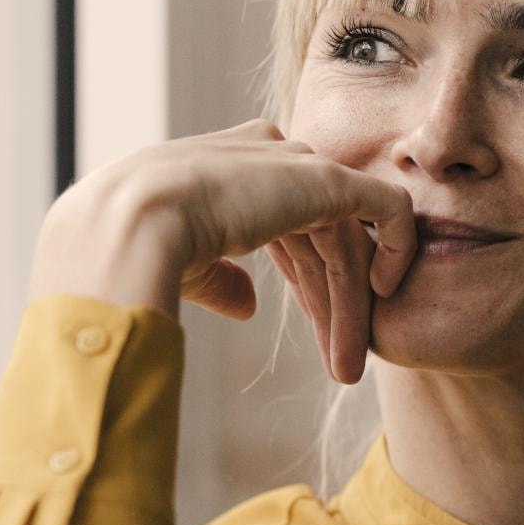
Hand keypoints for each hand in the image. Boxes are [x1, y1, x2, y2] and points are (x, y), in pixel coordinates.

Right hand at [28, 120, 415, 383]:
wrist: (127, 227)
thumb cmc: (136, 248)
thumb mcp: (186, 262)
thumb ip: (221, 276)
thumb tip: (248, 305)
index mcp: (229, 166)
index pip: (287, 222)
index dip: (303, 279)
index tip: (310, 330)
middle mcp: (267, 155)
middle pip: (320, 234)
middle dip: (331, 301)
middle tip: (341, 364)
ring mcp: (298, 164)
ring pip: (346, 239)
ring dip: (348, 307)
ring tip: (348, 368)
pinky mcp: (328, 180)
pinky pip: (387, 209)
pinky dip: (396, 250)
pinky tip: (382, 297)